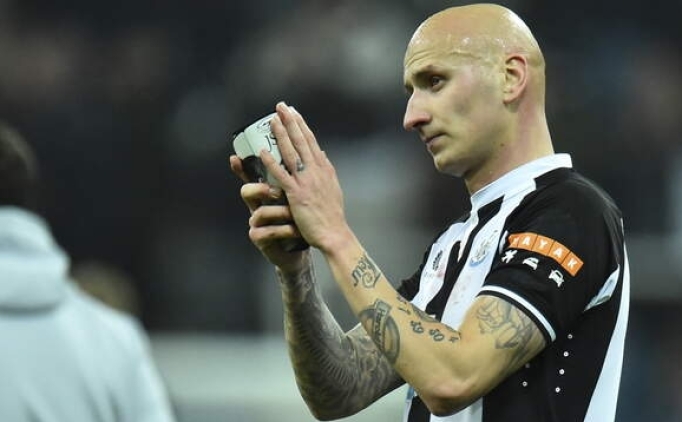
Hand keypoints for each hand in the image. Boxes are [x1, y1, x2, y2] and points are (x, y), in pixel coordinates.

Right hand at [229, 154, 307, 274]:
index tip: (235, 157)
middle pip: (246, 191)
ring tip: (295, 214)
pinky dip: (286, 230)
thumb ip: (297, 181)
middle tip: (278, 191)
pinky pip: (268, 232)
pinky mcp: (260, 239)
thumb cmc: (299, 221)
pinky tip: (297, 230)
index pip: (251, 177)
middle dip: (261, 189)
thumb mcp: (298, 198)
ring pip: (259, 213)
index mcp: (266, 194)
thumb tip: (312, 154)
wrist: (300, 249)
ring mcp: (256, 223)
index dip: (241, 167)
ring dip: (280, 212)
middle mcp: (257, 206)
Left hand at [261, 102, 353, 254]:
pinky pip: (281, 176)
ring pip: (291, 153)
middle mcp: (316, 171)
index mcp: (324, 168)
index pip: (311, 141)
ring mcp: (306, 182)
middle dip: (290, 122)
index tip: (293, 111)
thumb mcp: (333, 187)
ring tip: (271, 120)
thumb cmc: (332, 214)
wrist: (334, 233)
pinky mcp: (296, 195)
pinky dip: (272, 163)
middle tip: (280, 106)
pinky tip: (262, 152)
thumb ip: (325, 169)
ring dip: (281, 135)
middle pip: (301, 141)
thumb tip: (322, 154)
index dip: (301, 124)